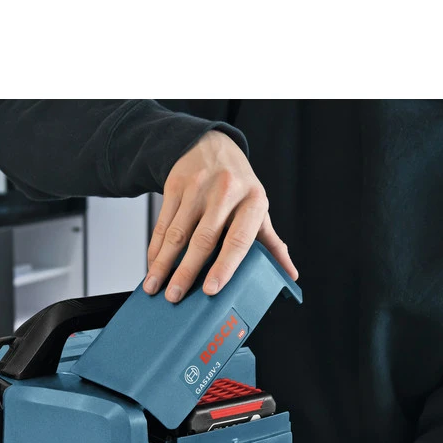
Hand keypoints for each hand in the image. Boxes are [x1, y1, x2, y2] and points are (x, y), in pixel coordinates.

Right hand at [145, 130, 297, 302]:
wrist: (211, 145)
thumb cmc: (238, 186)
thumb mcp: (257, 207)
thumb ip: (271, 242)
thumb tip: (290, 275)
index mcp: (253, 202)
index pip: (238, 240)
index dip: (224, 267)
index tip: (210, 290)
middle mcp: (226, 192)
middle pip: (203, 240)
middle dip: (186, 271)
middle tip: (174, 297)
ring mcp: (198, 188)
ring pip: (177, 233)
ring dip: (162, 264)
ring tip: (153, 287)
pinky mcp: (175, 185)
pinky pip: (163, 223)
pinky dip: (155, 248)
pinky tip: (152, 265)